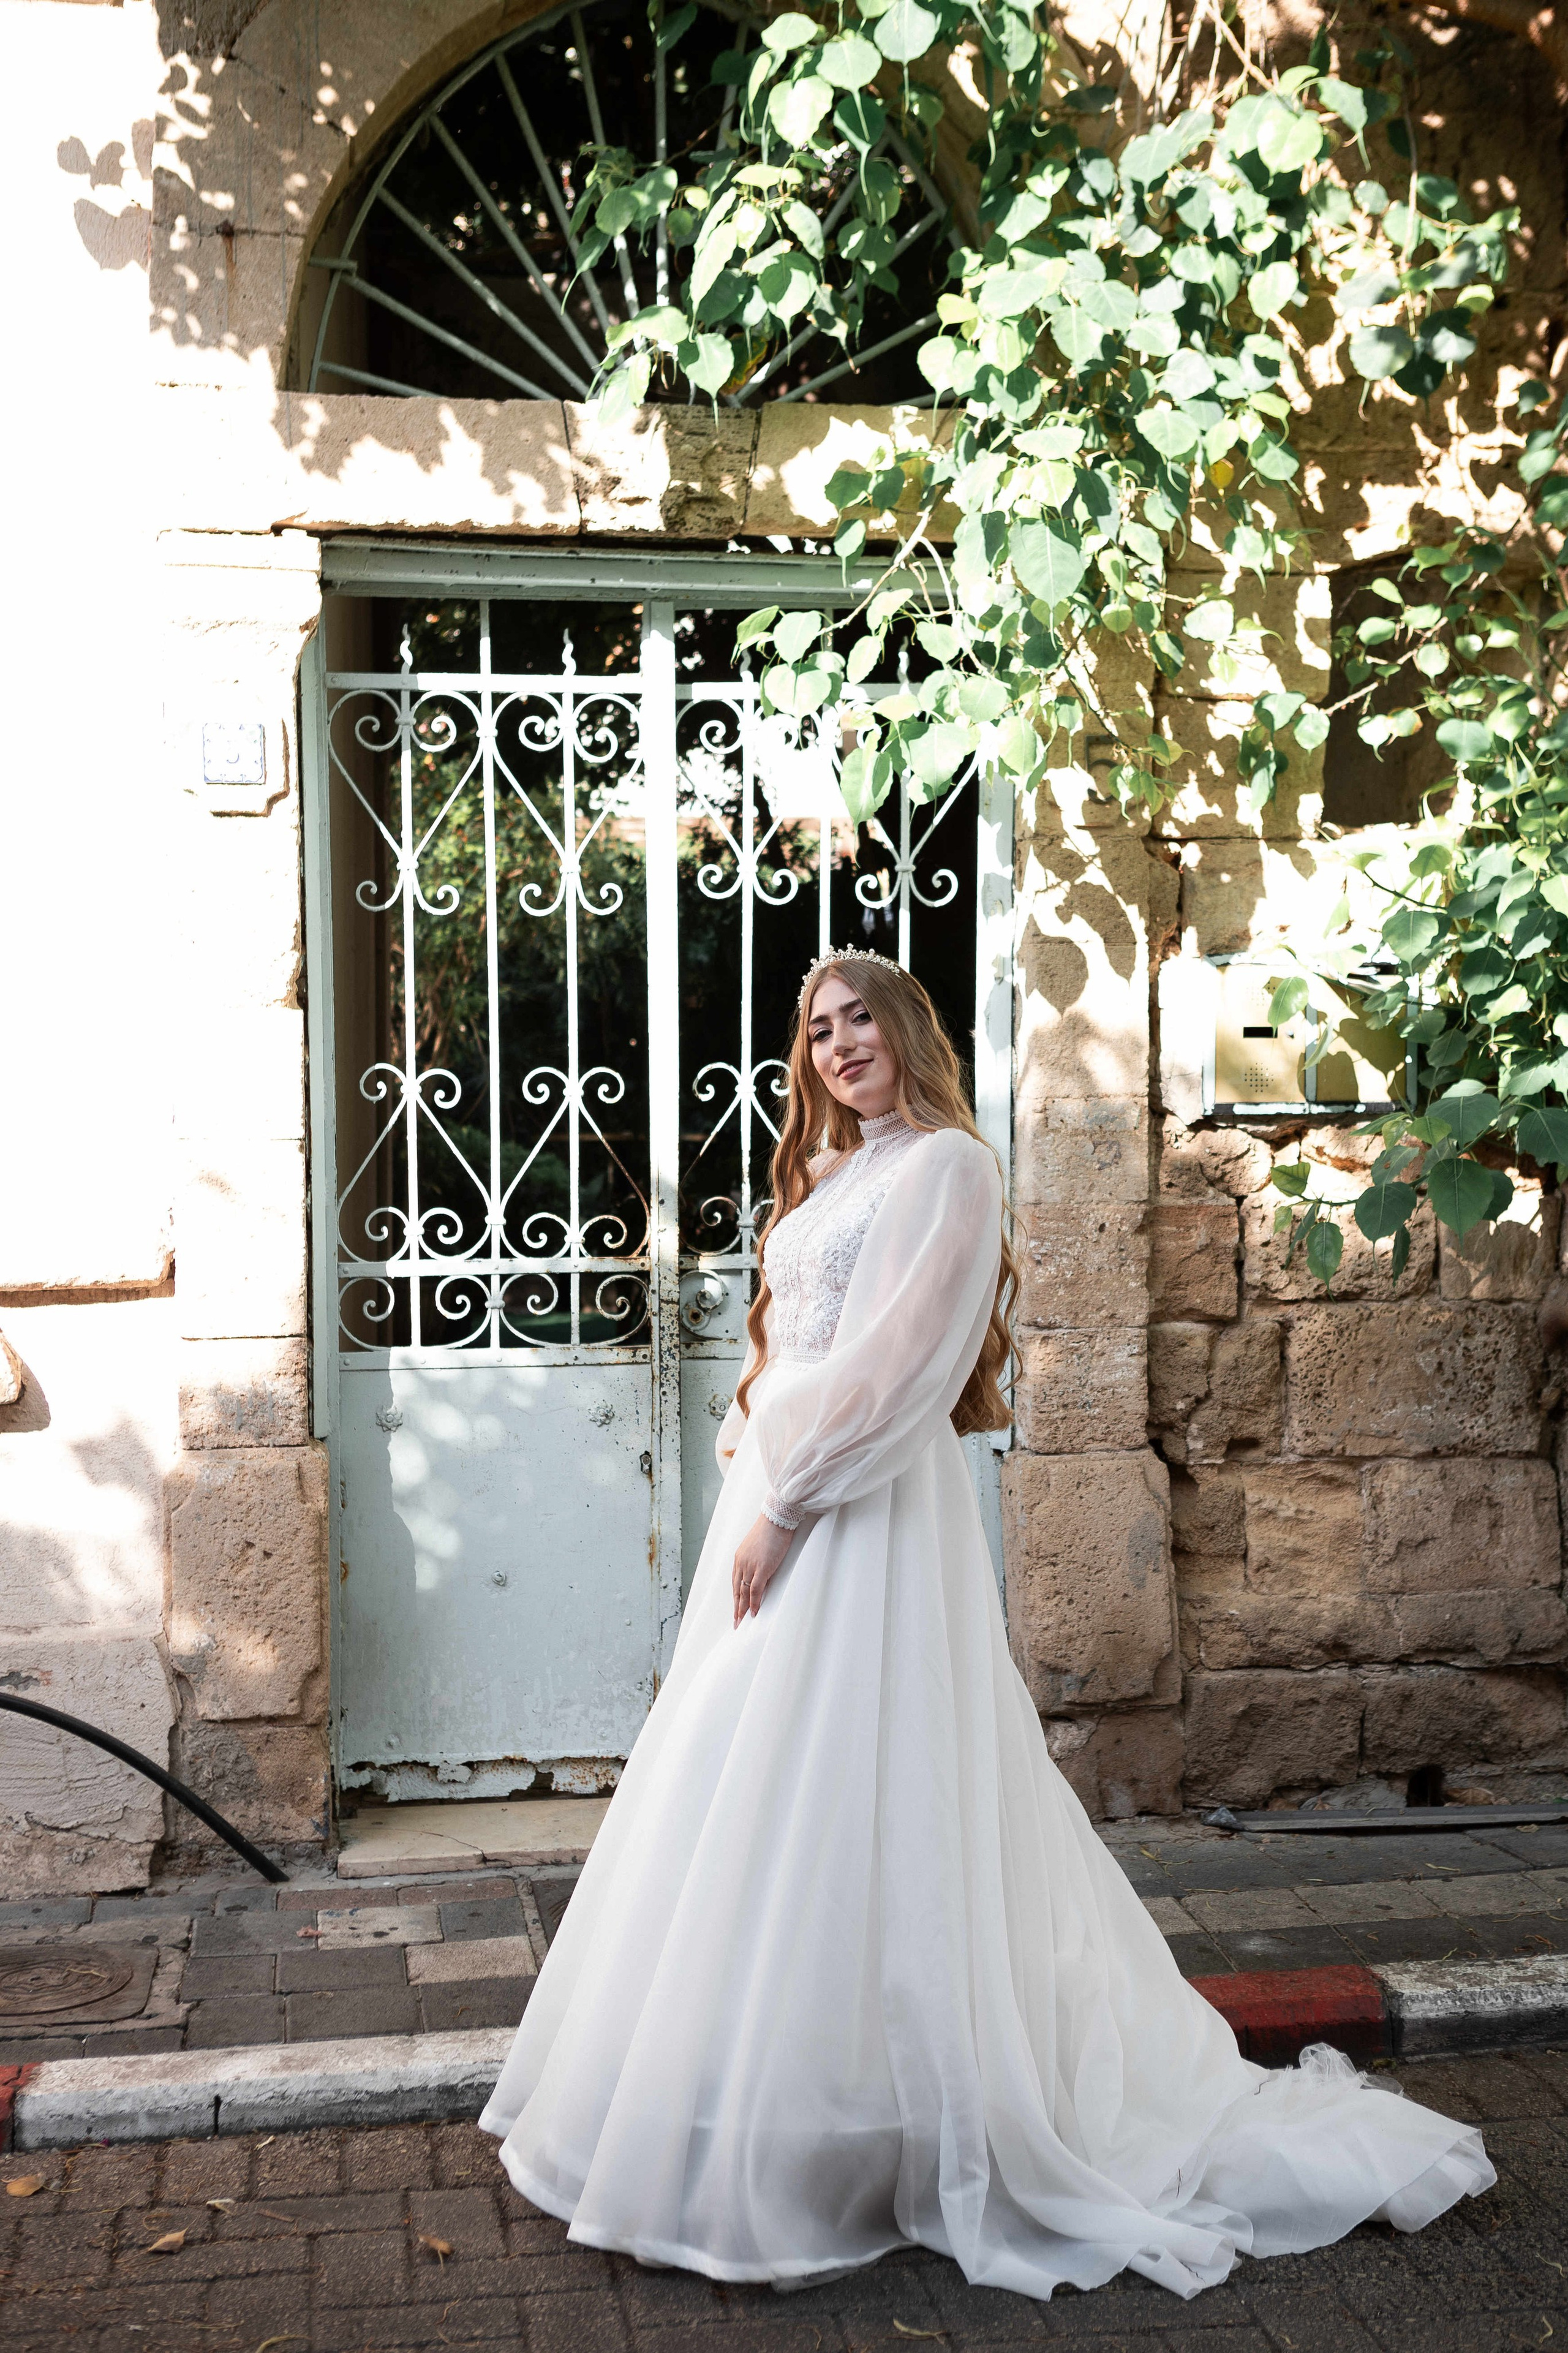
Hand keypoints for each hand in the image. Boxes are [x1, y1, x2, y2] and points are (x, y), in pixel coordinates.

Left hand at [732, 1513, 794, 1627]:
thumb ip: (757, 1562)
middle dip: (736, 1607)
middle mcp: (741, 1563)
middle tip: (735, 1622)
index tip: (736, 1608)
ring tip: (741, 1622)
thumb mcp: (759, 1548)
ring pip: (743, 1592)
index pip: (735, 1582)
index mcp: (739, 1558)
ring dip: (742, 1609)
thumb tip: (761, 1577)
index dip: (735, 1597)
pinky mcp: (761, 1568)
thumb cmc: (771, 1530)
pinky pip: (755, 1590)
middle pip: (736, 1590)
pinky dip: (754, 1602)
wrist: (776, 1518)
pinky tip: (754, 1612)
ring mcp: (750, 1566)